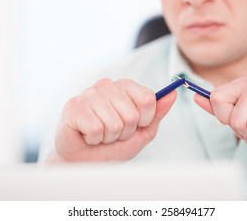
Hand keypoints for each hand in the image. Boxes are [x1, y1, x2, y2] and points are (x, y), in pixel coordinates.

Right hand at [48, 78, 175, 161]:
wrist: (85, 161)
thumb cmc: (113, 145)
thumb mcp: (142, 132)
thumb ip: (156, 113)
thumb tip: (172, 93)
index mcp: (125, 86)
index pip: (148, 99)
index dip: (144, 120)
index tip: (134, 126)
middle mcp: (107, 85)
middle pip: (132, 114)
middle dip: (124, 132)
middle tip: (112, 133)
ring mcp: (89, 94)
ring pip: (114, 123)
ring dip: (108, 137)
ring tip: (100, 134)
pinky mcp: (73, 106)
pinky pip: (95, 128)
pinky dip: (93, 139)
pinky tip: (87, 135)